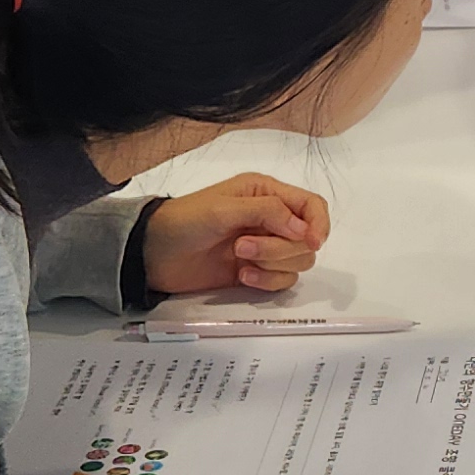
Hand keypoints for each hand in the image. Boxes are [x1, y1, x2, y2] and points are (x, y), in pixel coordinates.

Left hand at [136, 173, 328, 297]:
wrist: (155, 253)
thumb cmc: (185, 221)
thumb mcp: (224, 208)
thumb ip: (268, 213)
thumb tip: (303, 230)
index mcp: (267, 193)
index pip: (312, 205)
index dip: (319, 224)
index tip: (310, 242)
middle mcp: (271, 219)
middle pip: (306, 239)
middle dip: (279, 248)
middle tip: (243, 247)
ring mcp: (265, 247)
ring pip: (298, 262)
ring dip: (272, 264)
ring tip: (239, 259)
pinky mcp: (257, 271)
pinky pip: (282, 281)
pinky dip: (266, 281)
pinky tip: (242, 275)